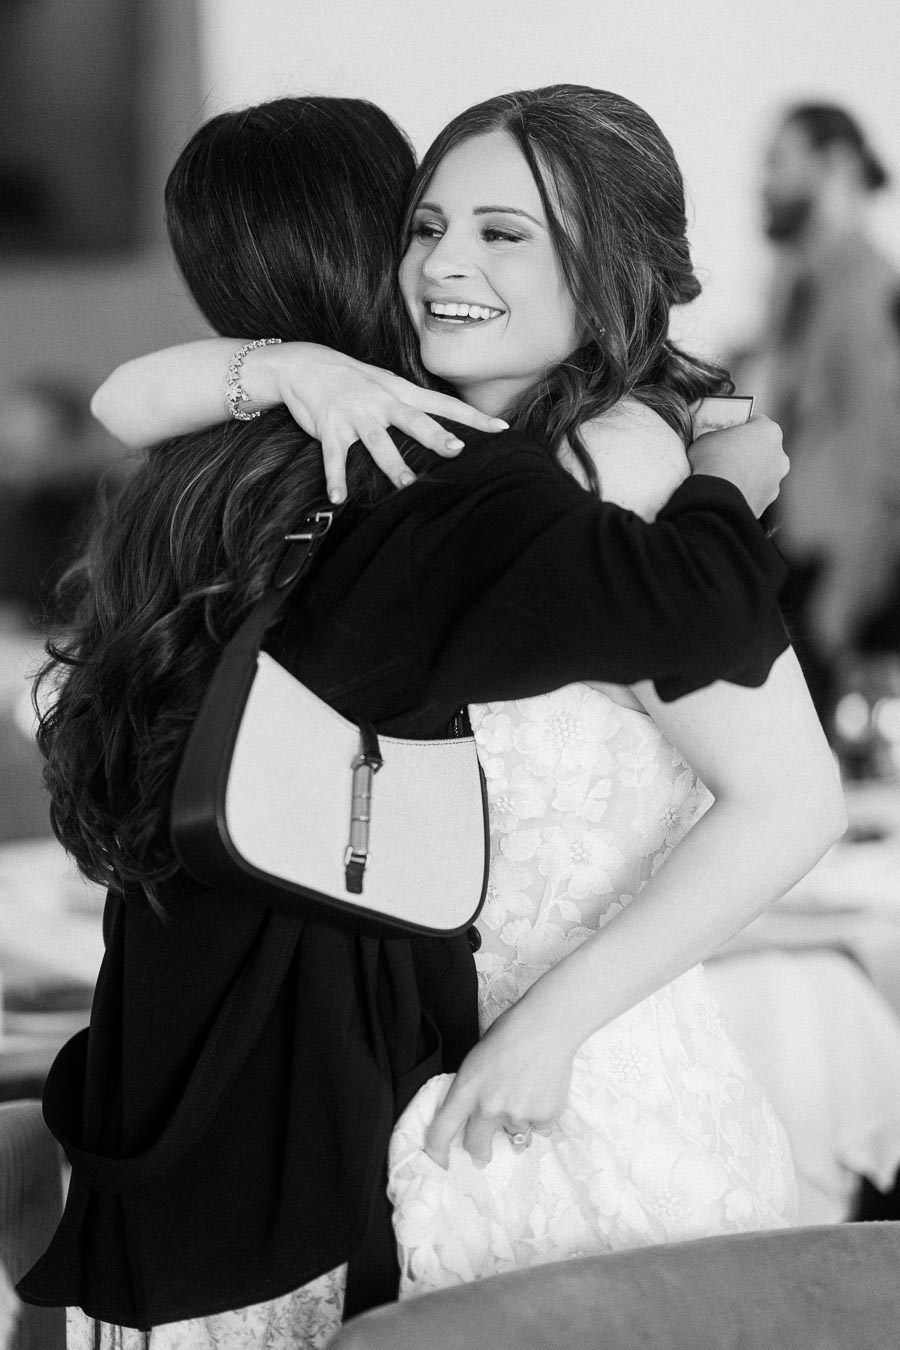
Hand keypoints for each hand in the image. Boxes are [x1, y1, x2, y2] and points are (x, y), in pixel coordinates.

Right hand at [246, 342, 507, 500]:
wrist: (304, 364)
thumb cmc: (353, 379)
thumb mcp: (387, 384)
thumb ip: (413, 404)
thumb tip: (447, 425)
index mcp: (400, 392)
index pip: (444, 404)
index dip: (473, 416)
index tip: (501, 428)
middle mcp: (381, 401)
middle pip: (413, 420)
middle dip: (434, 435)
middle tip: (456, 450)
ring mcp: (356, 414)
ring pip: (378, 440)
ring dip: (391, 463)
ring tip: (406, 484)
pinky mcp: (330, 427)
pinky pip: (334, 456)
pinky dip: (335, 477)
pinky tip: (339, 497)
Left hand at [424, 1004, 573, 1166]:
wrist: (546, 1026)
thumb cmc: (509, 1034)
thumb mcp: (476, 1061)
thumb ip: (472, 1092)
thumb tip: (474, 1119)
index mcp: (466, 1090)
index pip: (441, 1132)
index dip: (436, 1154)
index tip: (439, 1164)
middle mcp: (488, 1108)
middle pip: (476, 1147)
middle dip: (480, 1150)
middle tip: (484, 1150)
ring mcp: (517, 1115)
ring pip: (514, 1135)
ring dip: (517, 1121)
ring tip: (526, 1090)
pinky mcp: (544, 1117)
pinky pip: (540, 1128)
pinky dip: (541, 1115)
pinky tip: (543, 1089)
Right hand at [687, 414, 787, 517]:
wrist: (717, 496)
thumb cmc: (713, 459)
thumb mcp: (707, 437)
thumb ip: (717, 438)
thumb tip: (714, 445)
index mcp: (769, 431)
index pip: (756, 423)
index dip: (740, 428)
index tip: (728, 435)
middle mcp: (780, 456)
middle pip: (764, 450)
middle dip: (749, 453)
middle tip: (727, 458)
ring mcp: (776, 481)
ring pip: (762, 475)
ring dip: (749, 476)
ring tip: (725, 480)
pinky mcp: (767, 502)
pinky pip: (755, 494)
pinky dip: (744, 493)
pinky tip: (727, 495)